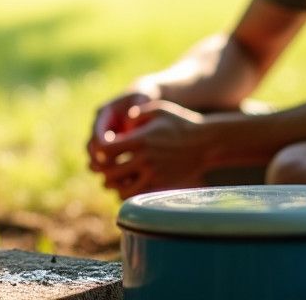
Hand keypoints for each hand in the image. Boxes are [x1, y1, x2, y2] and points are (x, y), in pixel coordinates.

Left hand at [92, 100, 208, 199]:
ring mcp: (154, 175)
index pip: (106, 151)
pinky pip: (138, 196)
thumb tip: (122, 122)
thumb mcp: (159, 109)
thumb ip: (137, 113)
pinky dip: (129, 193)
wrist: (207, 143)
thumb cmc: (181, 123)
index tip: (102, 150)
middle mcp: (145, 159)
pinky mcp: (162, 186)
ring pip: (122, 188)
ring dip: (115, 185)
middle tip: (104, 167)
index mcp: (140, 140)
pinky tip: (129, 185)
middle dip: (103, 170)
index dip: (99, 151)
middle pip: (110, 172)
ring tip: (114, 179)